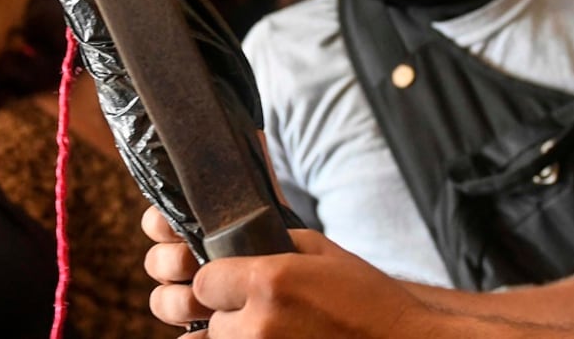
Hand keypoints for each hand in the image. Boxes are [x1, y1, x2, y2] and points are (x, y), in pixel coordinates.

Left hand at [142, 205, 433, 337]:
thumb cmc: (370, 300)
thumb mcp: (324, 252)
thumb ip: (275, 243)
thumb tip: (242, 243)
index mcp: (269, 282)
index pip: (203, 282)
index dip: (218, 282)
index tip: (232, 285)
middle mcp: (260, 325)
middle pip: (212, 321)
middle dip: (230, 316)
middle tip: (264, 313)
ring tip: (277, 333)